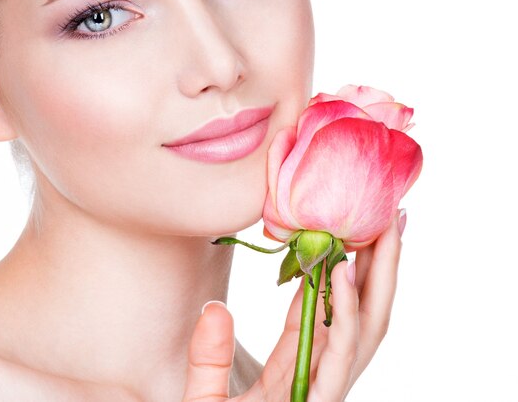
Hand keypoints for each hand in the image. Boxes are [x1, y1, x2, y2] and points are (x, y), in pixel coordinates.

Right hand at [183, 209, 403, 400]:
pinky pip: (330, 319)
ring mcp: (321, 372)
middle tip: (395, 220)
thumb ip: (209, 365)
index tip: (346, 264)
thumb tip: (216, 308)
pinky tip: (337, 255)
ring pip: (359, 319)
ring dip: (372, 272)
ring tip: (379, 226)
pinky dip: (336, 285)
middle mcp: (325, 383)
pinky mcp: (308, 363)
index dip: (348, 307)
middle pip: (369, 325)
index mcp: (309, 400)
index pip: (341, 350)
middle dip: (385, 271)